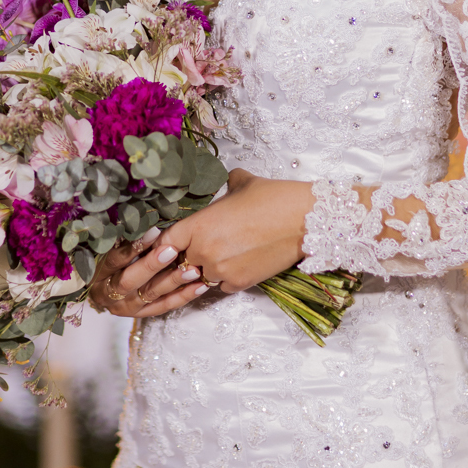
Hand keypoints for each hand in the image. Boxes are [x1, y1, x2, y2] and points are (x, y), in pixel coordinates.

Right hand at [89, 232, 209, 317]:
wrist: (106, 291)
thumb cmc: (111, 263)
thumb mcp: (109, 250)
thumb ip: (124, 240)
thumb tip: (148, 225)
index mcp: (99, 274)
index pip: (115, 260)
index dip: (133, 247)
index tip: (154, 232)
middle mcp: (109, 294)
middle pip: (130, 280)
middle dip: (152, 265)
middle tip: (172, 251)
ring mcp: (126, 306)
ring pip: (150, 294)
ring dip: (173, 281)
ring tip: (192, 269)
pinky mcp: (142, 314)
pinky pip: (164, 306)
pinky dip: (183, 296)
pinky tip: (200, 285)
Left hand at [169, 168, 313, 292]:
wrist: (302, 219)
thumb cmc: (272, 197)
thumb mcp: (241, 183)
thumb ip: (224, 186)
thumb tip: (225, 181)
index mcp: (198, 225)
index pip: (165, 243)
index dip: (165, 245)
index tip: (169, 245)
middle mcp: (204, 251)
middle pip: (182, 263)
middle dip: (190, 256)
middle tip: (207, 245)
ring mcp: (221, 270)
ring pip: (202, 277)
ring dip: (209, 268)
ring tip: (228, 251)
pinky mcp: (240, 284)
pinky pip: (222, 286)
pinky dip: (227, 277)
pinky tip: (241, 261)